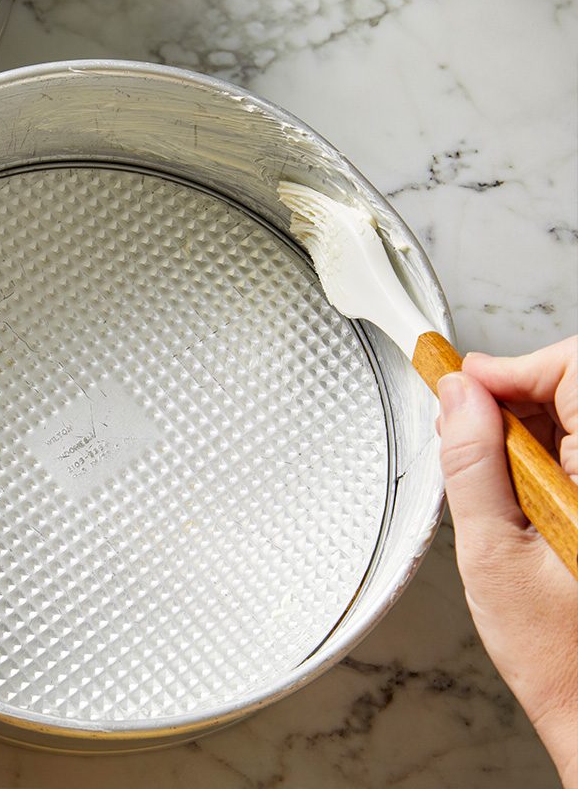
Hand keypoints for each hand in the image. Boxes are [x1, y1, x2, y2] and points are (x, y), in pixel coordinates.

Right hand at [437, 336, 577, 786]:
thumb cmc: (563, 657)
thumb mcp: (493, 554)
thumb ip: (473, 464)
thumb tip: (457, 399)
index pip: (575, 369)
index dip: (515, 366)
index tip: (465, 381)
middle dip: (520, 394)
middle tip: (468, 426)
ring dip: (535, 427)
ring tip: (496, 478)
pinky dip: (552, 456)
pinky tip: (526, 492)